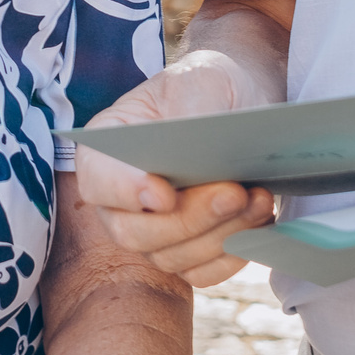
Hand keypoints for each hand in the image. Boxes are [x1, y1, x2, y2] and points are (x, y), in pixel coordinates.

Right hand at [73, 50, 278, 287]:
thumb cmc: (210, 86)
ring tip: (258, 198)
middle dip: (189, 219)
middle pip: (133, 233)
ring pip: (172, 257)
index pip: (96, 180)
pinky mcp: (188, 252)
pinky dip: (232, 255)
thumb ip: (191, 116)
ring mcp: (152, 232)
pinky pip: (201, 273)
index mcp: (106, 149)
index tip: (164, 193)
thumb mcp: (199, 81)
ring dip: (220, 235)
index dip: (124, 192)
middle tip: (233, 192)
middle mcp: (120, 200)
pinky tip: (258, 222)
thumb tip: (194, 159)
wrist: (244, 105)